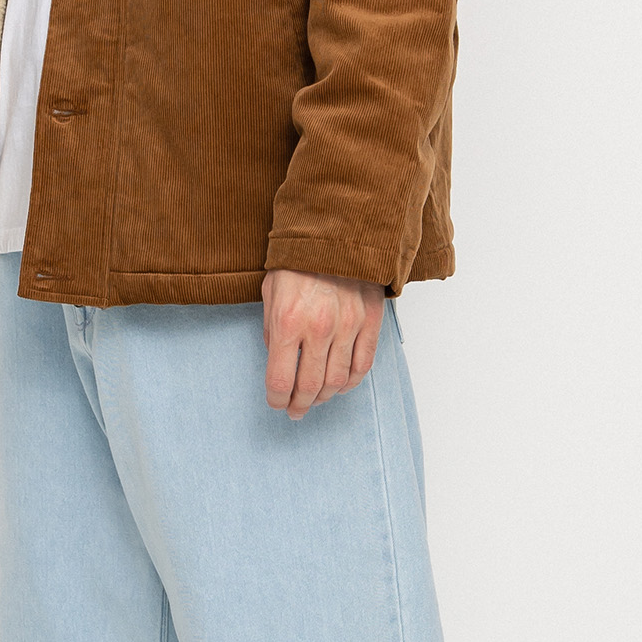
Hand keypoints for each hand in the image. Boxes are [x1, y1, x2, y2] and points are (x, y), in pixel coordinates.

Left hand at [261, 269, 383, 419]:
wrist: (336, 231)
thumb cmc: (298, 261)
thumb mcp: (270, 293)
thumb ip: (271, 330)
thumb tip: (278, 362)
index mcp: (287, 322)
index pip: (280, 379)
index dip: (276, 399)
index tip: (276, 403)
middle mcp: (319, 328)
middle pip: (310, 387)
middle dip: (300, 405)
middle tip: (295, 410)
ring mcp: (348, 326)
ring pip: (337, 381)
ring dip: (324, 397)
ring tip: (316, 399)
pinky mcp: (371, 321)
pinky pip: (363, 365)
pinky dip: (350, 382)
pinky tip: (340, 384)